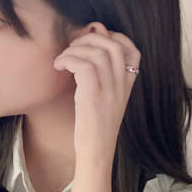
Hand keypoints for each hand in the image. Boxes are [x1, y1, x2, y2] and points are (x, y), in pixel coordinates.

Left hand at [53, 23, 140, 164]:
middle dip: (88, 39)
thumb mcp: (105, 102)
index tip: (93, 42)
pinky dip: (68, 60)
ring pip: (96, 52)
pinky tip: (59, 67)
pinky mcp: (93, 96)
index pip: (132, 50)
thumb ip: (102, 81)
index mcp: (127, 85)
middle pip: (112, 44)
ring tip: (62, 60)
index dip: (113, 37)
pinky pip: (83, 65)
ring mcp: (109, 90)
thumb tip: (84, 61)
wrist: (96, 153)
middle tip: (71, 49)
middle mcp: (122, 85)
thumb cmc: (94, 129)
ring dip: (74, 50)